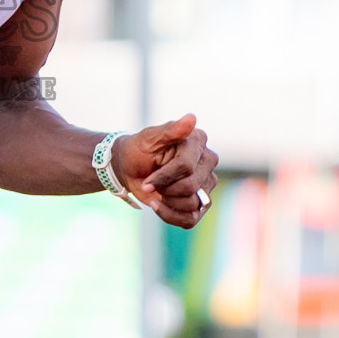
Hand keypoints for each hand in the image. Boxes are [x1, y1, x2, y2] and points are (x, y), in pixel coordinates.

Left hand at [111, 114, 217, 228]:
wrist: (131, 168)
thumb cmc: (139, 150)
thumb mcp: (148, 138)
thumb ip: (170, 130)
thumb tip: (191, 118)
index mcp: (197, 141)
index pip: (186, 167)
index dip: (163, 177)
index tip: (147, 180)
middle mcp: (208, 162)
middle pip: (190, 187)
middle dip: (165, 188)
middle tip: (152, 182)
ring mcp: (207, 183)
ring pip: (191, 204)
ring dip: (166, 202)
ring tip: (157, 191)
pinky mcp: (201, 203)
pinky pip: (190, 219)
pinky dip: (169, 216)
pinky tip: (158, 205)